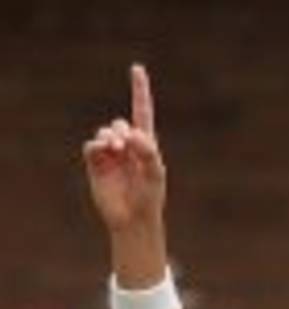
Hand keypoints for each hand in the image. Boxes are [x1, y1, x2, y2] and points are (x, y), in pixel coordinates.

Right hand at [83, 64, 165, 234]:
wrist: (134, 220)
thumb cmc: (150, 197)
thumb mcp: (155, 173)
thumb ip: (148, 150)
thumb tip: (130, 133)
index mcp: (144, 144)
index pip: (141, 111)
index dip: (139, 90)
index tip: (137, 69)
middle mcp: (126, 146)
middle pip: (119, 124)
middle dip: (122, 131)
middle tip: (125, 144)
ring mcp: (110, 155)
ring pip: (104, 133)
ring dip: (110, 137)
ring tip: (116, 148)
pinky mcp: (96, 165)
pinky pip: (92, 147)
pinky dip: (97, 146)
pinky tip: (105, 151)